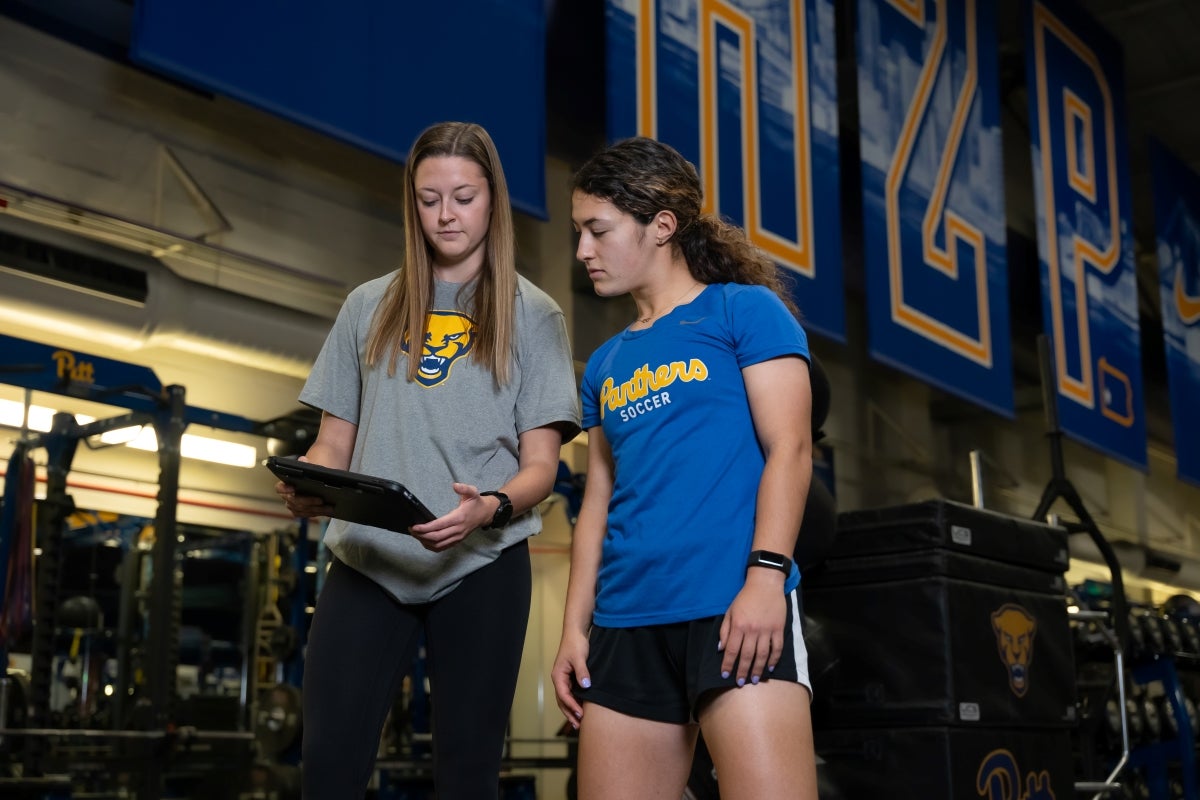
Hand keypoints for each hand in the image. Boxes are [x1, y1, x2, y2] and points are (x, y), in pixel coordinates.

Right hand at [275, 456, 333, 518]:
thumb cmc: (311, 471)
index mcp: (286, 483)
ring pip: (301, 510)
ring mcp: (293, 505)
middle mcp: (287, 496)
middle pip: (294, 502)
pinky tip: (327, 511)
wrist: (317, 477)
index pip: (280, 488)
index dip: (285, 489)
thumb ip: (305, 463)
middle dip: (308, 501)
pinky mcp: (301, 511)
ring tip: (329, 507)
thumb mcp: (310, 465)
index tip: (293, 489)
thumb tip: (303, 460)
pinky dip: (317, 513)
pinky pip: (306, 514)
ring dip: (315, 509)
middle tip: (321, 500)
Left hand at [407, 482, 497, 551]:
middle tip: (411, 530)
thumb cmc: (476, 503)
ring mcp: (457, 537)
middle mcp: (458, 530)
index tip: (415, 526)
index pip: (439, 526)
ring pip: (438, 545)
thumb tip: (455, 485)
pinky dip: (431, 546)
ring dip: (425, 542)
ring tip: (415, 535)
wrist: (486, 514)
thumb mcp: (472, 492)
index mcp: (459, 518)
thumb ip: (464, 488)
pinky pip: (442, 547)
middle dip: (421, 535)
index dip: (426, 528)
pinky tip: (424, 541)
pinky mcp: (457, 541)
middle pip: (436, 538)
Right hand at [551, 631, 590, 729]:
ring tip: (579, 722)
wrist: (576, 632)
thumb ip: (582, 672)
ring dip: (572, 709)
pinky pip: (571, 693)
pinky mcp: (571, 677)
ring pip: (566, 698)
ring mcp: (564, 679)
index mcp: (558, 675)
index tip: (580, 713)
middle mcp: (559, 679)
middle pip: (562, 700)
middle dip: (569, 713)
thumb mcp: (580, 658)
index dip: (571, 705)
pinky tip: (582, 708)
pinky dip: (575, 702)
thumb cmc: (576, 643)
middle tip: (578, 725)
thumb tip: (586, 686)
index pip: (563, 694)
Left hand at [718, 569, 786, 686]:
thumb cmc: (745, 597)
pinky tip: (770, 668)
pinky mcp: (779, 629)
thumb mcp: (730, 611)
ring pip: (762, 655)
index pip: (732, 650)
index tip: (725, 674)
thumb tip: (721, 649)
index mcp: (738, 625)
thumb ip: (725, 630)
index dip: (728, 664)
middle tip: (740, 682)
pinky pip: (777, 648)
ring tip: (754, 679)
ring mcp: (767, 630)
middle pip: (746, 656)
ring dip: (758, 669)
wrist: (765, 583)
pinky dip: (774, 659)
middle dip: (742, 671)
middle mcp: (752, 630)